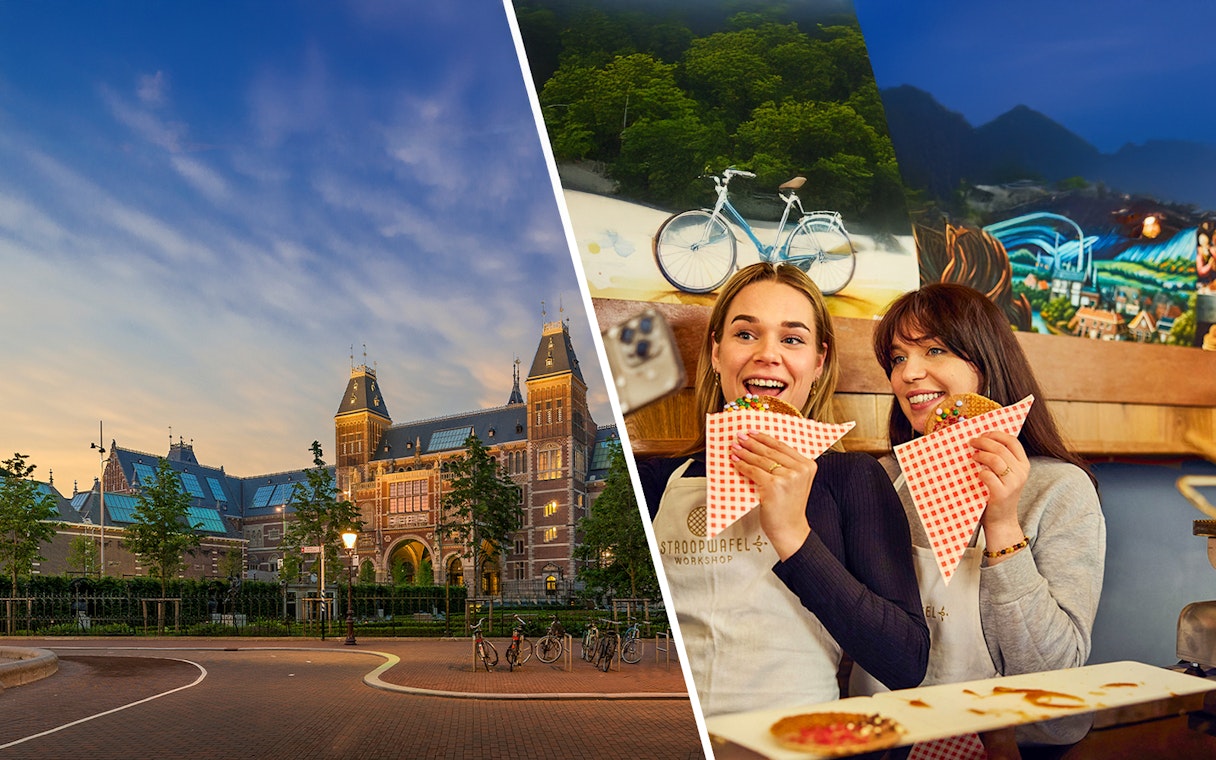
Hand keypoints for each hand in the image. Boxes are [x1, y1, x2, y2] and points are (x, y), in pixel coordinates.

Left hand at [730, 430, 814, 559]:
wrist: (790, 529)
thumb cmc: (789, 507)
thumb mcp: (795, 482)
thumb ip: (786, 465)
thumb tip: (761, 447)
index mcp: (808, 465)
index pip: (782, 446)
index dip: (765, 438)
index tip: (753, 432)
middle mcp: (800, 469)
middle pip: (770, 450)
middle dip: (752, 442)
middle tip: (740, 437)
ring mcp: (787, 477)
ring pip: (761, 459)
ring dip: (745, 452)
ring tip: (735, 448)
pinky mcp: (774, 486)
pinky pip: (754, 471)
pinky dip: (742, 465)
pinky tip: (736, 462)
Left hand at [970, 430, 1027, 560]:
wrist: (1001, 520)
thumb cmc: (998, 494)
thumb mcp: (1005, 475)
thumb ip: (999, 459)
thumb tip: (981, 439)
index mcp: (1024, 465)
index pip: (1012, 441)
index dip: (996, 434)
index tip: (983, 434)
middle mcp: (1021, 473)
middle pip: (1000, 448)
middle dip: (983, 442)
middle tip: (971, 442)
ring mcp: (1013, 484)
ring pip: (995, 459)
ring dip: (980, 455)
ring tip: (972, 457)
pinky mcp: (1002, 494)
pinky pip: (988, 475)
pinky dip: (979, 472)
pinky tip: (976, 473)